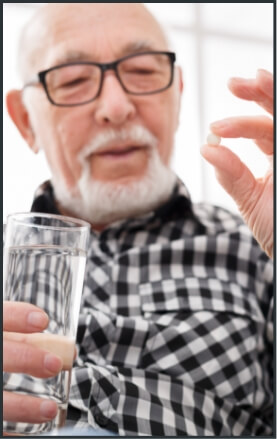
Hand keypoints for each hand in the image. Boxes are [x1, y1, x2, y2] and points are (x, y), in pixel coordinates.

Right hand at [3, 301, 61, 426]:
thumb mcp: (6, 341)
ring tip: (51, 409)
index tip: (43, 320)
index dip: (17, 316)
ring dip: (22, 407)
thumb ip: (28, 341)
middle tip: (55, 364)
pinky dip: (11, 431)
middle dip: (25, 358)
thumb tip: (69, 351)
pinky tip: (30, 434)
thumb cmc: (0, 354)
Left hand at [201, 69, 272, 257]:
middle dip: (261, 94)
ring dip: (274, 96)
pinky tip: (269, 95)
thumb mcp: (251, 201)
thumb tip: (207, 147)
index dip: (240, 125)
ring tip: (256, 80)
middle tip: (235, 84)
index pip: (262, 131)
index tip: (215, 129)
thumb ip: (233, 175)